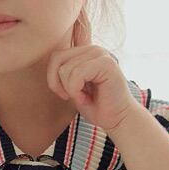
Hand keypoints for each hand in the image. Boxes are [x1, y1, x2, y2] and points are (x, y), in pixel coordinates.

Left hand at [47, 13, 134, 133]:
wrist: (118, 120)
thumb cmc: (96, 107)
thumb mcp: (73, 87)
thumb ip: (64, 72)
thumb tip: (50, 58)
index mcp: (85, 52)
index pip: (55, 56)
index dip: (52, 78)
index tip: (64, 94)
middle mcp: (93, 49)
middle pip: (57, 60)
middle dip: (59, 84)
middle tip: (72, 97)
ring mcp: (101, 54)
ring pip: (66, 69)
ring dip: (71, 90)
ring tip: (84, 97)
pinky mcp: (106, 63)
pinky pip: (77, 74)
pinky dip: (76, 90)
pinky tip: (86, 97)